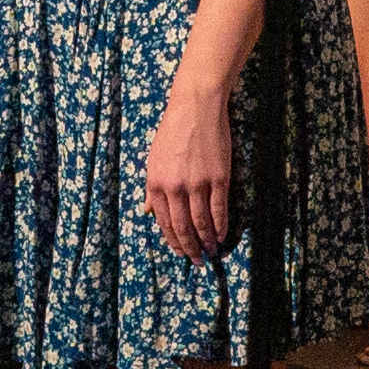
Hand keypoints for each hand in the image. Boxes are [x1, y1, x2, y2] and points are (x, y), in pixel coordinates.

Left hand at [144, 77, 234, 260]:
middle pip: (182, 227)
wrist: (195, 107)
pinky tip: (222, 236)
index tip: (179, 252)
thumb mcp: (153, 159)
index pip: (164, 222)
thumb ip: (151, 188)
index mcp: (156, 183)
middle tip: (196, 261)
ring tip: (210, 252)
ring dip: (206, 241)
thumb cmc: (172, 131)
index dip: (172, 241)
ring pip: (201, 222)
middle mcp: (175, 187)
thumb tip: (146, 211)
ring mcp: (198, 183)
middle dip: (189, 248)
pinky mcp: (219, 178)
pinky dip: (221, 226)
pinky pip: (219, 209)